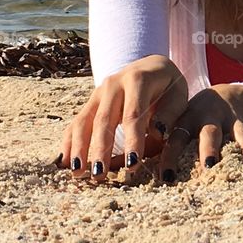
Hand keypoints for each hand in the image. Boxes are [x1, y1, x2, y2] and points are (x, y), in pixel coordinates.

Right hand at [57, 54, 188, 182]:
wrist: (152, 67)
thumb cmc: (168, 87)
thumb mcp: (178, 97)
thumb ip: (169, 115)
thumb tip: (156, 133)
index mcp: (138, 80)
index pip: (134, 114)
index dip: (132, 140)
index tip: (132, 164)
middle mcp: (113, 84)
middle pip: (104, 119)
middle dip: (101, 149)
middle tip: (100, 175)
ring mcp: (98, 92)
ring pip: (84, 121)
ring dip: (79, 148)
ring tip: (79, 173)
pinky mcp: (90, 102)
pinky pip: (76, 123)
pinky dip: (69, 142)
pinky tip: (65, 163)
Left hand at [158, 84, 242, 182]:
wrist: (231, 93)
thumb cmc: (195, 117)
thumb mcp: (178, 122)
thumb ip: (157, 141)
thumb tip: (123, 166)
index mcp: (189, 120)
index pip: (176, 139)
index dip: (171, 157)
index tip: (167, 178)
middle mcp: (212, 119)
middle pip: (210, 134)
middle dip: (210, 149)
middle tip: (209, 165)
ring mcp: (234, 121)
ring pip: (240, 135)